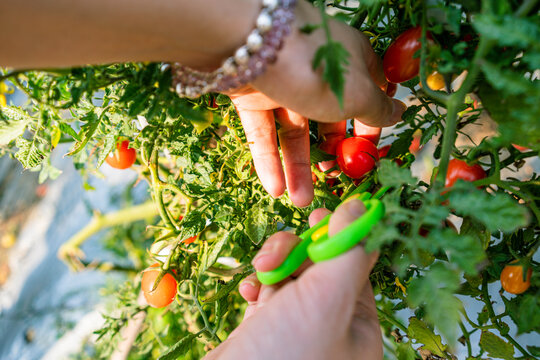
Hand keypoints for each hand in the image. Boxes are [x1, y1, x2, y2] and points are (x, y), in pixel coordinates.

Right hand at [204, 199, 381, 359]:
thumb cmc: (284, 358)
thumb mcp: (326, 300)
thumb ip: (347, 251)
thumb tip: (362, 209)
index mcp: (358, 327)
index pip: (358, 266)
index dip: (342, 236)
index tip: (323, 213)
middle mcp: (331, 328)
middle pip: (321, 266)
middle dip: (298, 251)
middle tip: (281, 249)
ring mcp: (297, 329)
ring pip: (292, 275)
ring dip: (275, 265)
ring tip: (261, 273)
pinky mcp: (267, 330)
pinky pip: (268, 293)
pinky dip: (258, 285)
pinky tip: (249, 290)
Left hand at [229, 0, 405, 206]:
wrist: (250, 44)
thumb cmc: (317, 68)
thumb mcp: (357, 94)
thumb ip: (377, 109)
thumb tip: (399, 113)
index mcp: (349, 62)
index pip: (366, 93)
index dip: (370, 124)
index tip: (368, 153)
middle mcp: (316, 72)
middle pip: (328, 118)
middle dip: (330, 154)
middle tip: (332, 181)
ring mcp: (284, 84)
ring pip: (293, 132)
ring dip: (297, 168)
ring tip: (300, 201)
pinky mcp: (253, 96)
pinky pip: (265, 132)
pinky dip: (269, 160)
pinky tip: (275, 189)